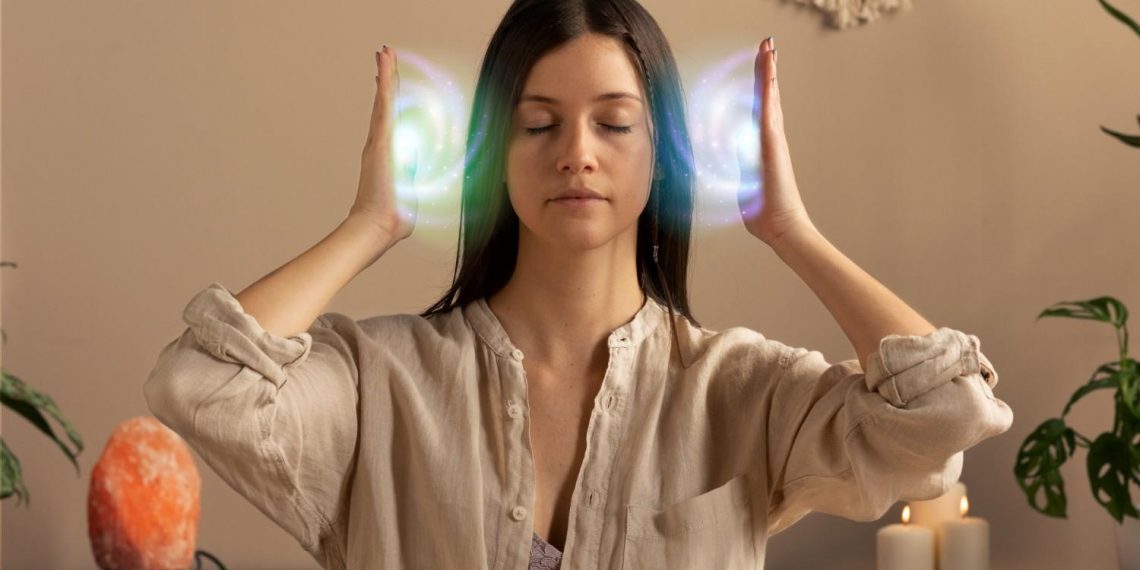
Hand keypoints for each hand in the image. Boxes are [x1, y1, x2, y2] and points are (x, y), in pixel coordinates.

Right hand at [349, 46, 417, 241]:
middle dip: (385, 79)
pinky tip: (385, 65)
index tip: (387, 82)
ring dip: (385, 74)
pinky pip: (385, 104)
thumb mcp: (408, 195)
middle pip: (384, 104)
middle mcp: (379, 143)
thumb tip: (417, 181)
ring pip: (384, 99)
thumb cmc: (393, 218)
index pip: (390, 120)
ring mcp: (379, 140)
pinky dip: (385, 83)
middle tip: (383, 56)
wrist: (377, 226)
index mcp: (387, 154)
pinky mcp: (382, 139)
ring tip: (384, 52)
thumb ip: (412, 182)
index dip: (389, 100)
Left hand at [738, 37, 813, 246]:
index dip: (761, 88)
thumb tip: (738, 172)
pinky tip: (768, 71)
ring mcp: (773, 140)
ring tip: (768, 47)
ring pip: (769, 98)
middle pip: (768, 97)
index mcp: (764, 146)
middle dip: (767, 70)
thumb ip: (742, 175)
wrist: (783, 227)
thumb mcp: (747, 188)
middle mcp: (772, 139)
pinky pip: (767, 110)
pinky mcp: (771, 144)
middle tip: (768, 45)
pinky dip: (767, 89)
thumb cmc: (765, 213)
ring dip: (767, 71)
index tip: (763, 67)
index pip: (761, 110)